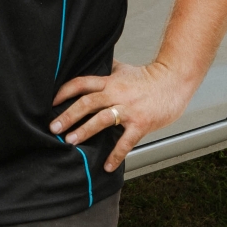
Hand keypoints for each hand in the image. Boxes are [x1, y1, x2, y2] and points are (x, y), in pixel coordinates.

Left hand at [51, 59, 190, 172]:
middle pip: (87, 102)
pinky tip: (107, 166)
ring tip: (71, 141)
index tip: (51, 102)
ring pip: (102, 119)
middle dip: (68, 115)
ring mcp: (129, 109)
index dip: (65, 91)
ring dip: (85, 130)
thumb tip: (92, 61)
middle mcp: (117, 94)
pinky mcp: (141, 123)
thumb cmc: (149, 77)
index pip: (82, 83)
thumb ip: (107, 69)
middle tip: (53, 128)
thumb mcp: (124, 69)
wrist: (174, 82)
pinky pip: (126, 141)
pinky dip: (116, 155)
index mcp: (110, 82)